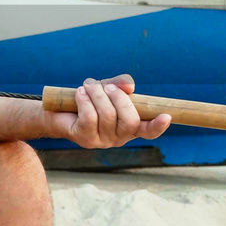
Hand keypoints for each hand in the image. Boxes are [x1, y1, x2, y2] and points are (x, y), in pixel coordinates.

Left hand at [46, 74, 169, 148]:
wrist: (59, 111)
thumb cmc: (89, 99)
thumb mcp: (107, 87)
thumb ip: (121, 84)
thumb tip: (130, 87)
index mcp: (130, 126)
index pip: (148, 131)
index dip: (158, 126)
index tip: (166, 116)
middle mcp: (119, 137)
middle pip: (129, 121)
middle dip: (119, 98)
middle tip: (106, 85)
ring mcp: (102, 141)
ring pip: (107, 116)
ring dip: (97, 94)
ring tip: (88, 84)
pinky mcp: (85, 139)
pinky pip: (90, 118)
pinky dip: (85, 100)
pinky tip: (80, 92)